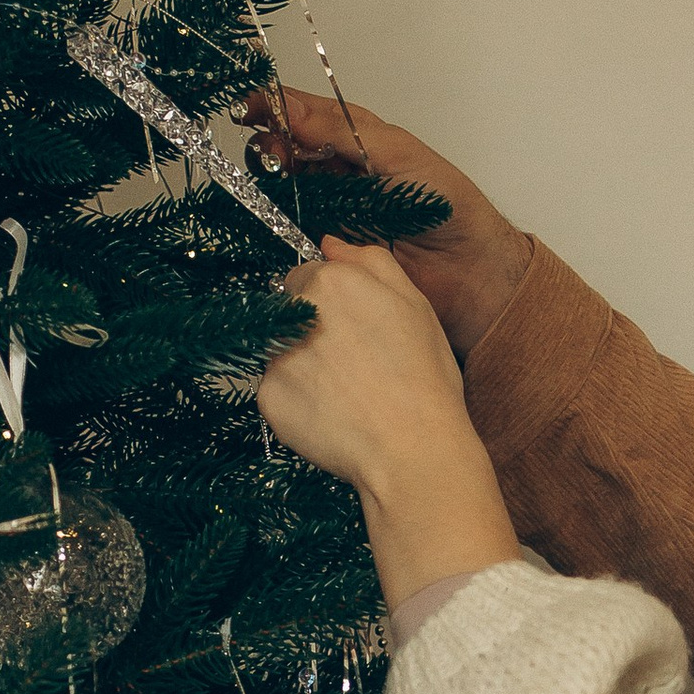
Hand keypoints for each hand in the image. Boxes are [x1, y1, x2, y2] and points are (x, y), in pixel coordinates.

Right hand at [243, 84, 532, 361]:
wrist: (467, 270)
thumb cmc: (446, 206)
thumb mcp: (395, 154)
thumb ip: (342, 132)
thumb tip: (291, 108)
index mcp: (356, 139)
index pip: (305, 114)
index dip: (275, 106)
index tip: (250, 104)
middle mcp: (337, 172)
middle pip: (285, 150)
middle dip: (270, 144)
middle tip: (271, 152)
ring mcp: (329, 210)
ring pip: (282, 189)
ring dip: (270, 182)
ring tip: (274, 180)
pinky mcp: (325, 248)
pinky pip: (289, 233)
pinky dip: (274, 223)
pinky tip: (269, 216)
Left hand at [257, 237, 519, 610]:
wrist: (414, 451)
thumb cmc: (425, 380)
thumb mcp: (416, 304)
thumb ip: (371, 261)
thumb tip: (331, 242)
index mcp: (331, 280)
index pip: (306, 275)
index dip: (331, 302)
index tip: (353, 328)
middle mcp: (296, 311)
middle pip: (287, 311)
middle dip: (311, 330)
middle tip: (353, 365)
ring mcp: (277, 356)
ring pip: (281, 351)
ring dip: (303, 365)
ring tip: (348, 394)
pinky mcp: (268, 397)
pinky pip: (277, 392)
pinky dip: (299, 403)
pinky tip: (334, 415)